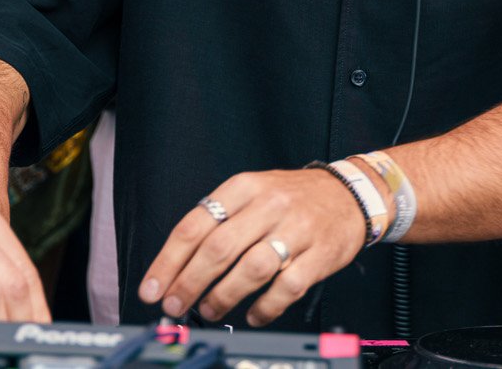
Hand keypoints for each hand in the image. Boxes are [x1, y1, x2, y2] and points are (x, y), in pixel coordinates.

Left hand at [139, 168, 367, 327]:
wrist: (349, 193)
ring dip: (223, 296)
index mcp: (244, 187)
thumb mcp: (252, 191)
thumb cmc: (293, 197)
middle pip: (219, 248)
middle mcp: (268, 205)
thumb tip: (179, 265)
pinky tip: (254, 314)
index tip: (153, 287)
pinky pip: (287, 287)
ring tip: (210, 310)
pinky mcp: (320, 254)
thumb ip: (220, 221)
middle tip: (174, 305)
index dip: (169, 261)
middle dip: (190, 283)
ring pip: (251, 269)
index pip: (196, 225)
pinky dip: (266, 307)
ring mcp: (296, 230)